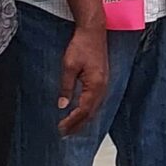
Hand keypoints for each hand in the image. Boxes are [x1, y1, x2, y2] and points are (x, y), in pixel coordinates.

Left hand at [56, 21, 107, 135]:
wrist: (93, 32)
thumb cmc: (82, 46)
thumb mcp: (69, 66)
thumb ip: (66, 87)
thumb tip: (63, 105)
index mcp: (95, 85)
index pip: (84, 109)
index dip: (72, 121)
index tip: (61, 128)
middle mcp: (103, 87)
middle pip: (91, 112)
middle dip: (78, 124)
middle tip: (64, 133)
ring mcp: (104, 84)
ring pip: (95, 108)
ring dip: (83, 119)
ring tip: (71, 128)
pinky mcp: (102, 81)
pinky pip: (96, 102)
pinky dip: (88, 111)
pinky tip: (81, 113)